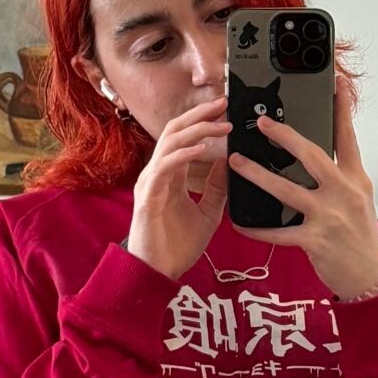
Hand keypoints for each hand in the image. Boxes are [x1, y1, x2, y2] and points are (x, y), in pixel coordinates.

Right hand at [126, 94, 231, 278]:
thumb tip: (229, 163)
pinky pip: (164, 167)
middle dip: (198, 115)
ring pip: (169, 143)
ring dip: (196, 131)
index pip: (183, 137)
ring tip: (220, 125)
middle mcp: (158, 174)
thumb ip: (216, 187)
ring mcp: (150, 183)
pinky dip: (183, 155)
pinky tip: (203, 149)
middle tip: (222, 104)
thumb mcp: (208, 212)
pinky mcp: (148, 197)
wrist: (158, 273)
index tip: (225, 110)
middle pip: (174, 131)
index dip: (202, 120)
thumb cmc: (177, 246)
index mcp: (170, 175)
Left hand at [228, 85, 377, 300]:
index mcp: (355, 180)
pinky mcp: (314, 241)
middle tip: (261, 123)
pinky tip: (239, 222)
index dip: (341, 110)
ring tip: (236, 162)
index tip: (337, 83)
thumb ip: (340, 175)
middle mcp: (343, 193)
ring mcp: (329, 217)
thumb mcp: (359, 199)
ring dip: (258, 175)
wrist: (371, 277)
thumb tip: (316, 155)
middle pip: (312, 157)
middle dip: (284, 137)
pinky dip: (256, 227)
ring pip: (287, 190)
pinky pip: (278, 232)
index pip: (348, 138)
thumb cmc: (362, 237)